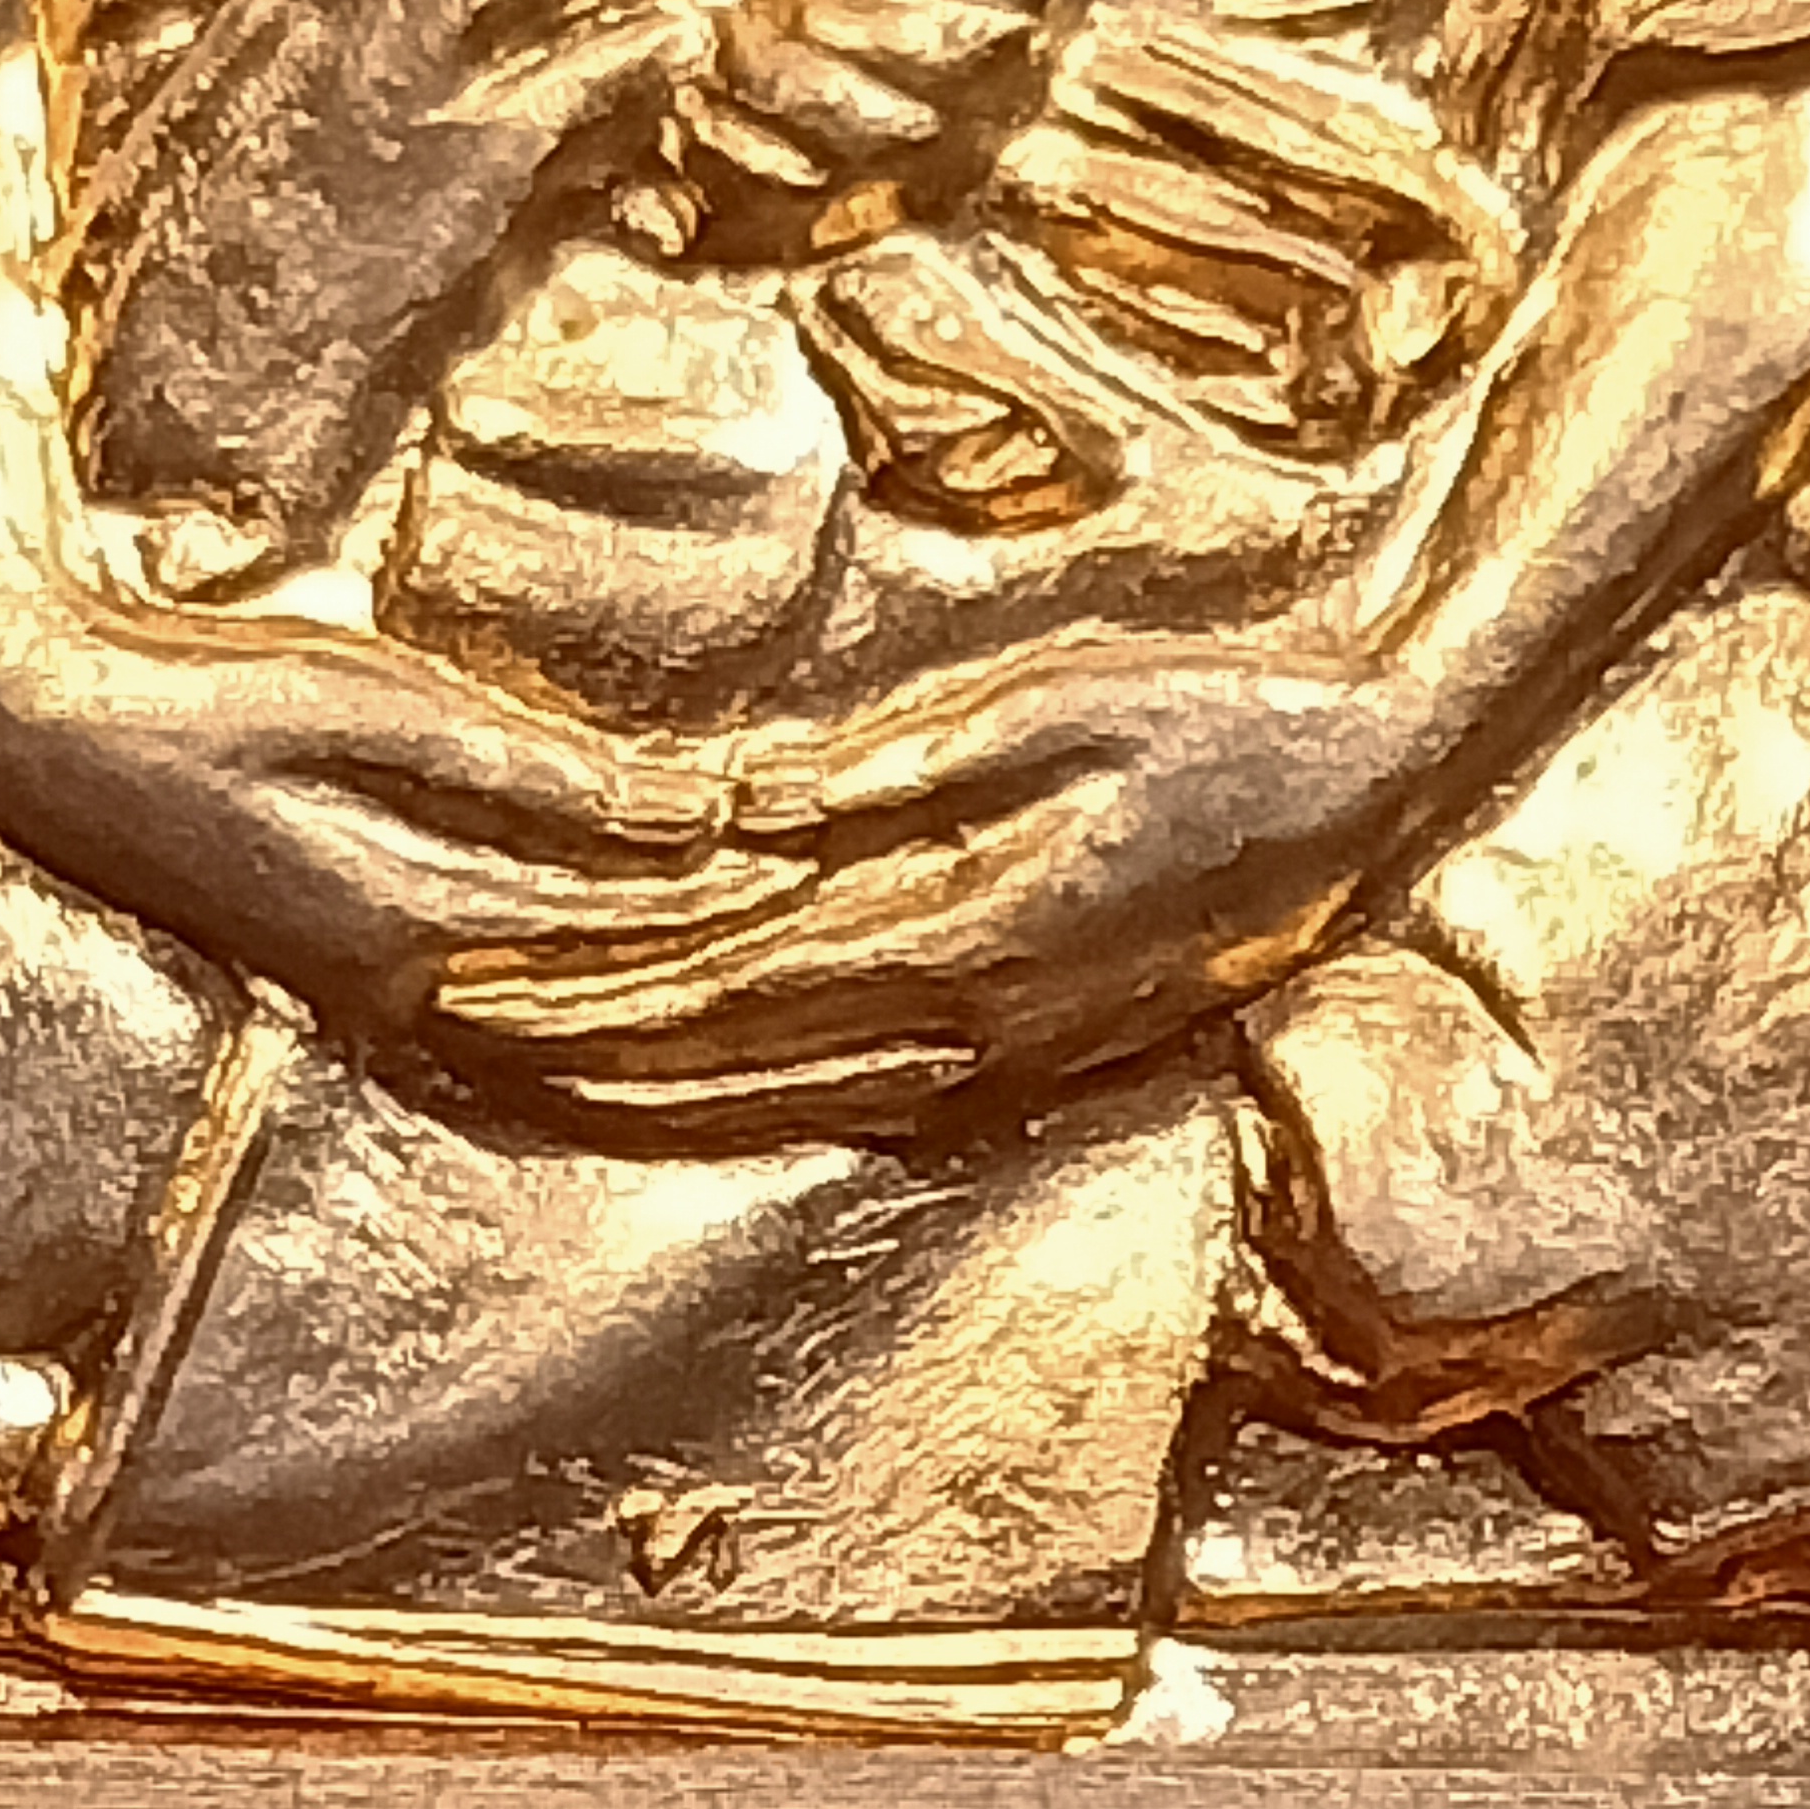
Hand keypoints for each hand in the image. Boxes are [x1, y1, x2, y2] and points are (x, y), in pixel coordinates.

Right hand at [0, 584, 803, 1041]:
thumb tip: (688, 816)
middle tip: (930, 1041)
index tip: (877, 919)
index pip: (637, 934)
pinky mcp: (384, 999)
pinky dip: (644, 1065)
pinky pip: (547, 1057)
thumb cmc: (201, 699)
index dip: (761, 921)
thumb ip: (527, 772)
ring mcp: (400, 1013)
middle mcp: (421, 999)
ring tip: (859, 1077)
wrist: (51, 752)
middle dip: (784, 1039)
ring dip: (730, 1078)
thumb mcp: (365, 704)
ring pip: (604, 1068)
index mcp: (421, 922)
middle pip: (642, 1033)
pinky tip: (712, 1067)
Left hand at [429, 634, 1443, 1139]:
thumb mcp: (1043, 712)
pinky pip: (852, 1093)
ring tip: (521, 1072)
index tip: (463, 978)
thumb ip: (879, 782)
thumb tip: (721, 810)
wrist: (1370, 786)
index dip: (582, 987)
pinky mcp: (1025, 1049)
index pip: (721, 979)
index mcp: (960, 935)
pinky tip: (679, 1089)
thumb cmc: (1215, 715)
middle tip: (439, 1033)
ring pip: (778, 1096)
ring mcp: (999, 1054)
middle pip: (726, 1063)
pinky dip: (745, 1093)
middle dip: (575, 1054)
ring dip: (642, 1091)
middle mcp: (967, 1028)